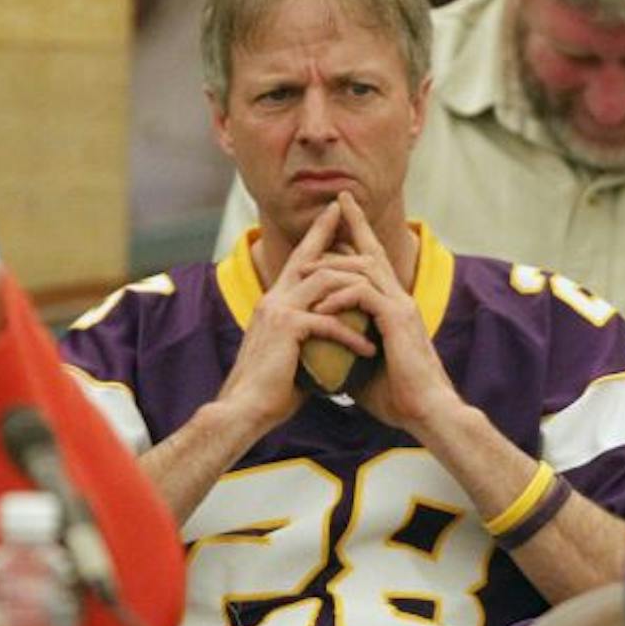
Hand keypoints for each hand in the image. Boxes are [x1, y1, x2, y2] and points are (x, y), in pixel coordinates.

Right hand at [217, 206, 376, 436]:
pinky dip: (352, 335)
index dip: (315, 236)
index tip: (333, 214)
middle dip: (330, 234)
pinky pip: (328, 322)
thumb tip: (331, 345)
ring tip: (380, 293)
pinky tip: (370, 350)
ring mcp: (278, 310)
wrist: (244, 410)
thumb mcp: (291, 356)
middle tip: (351, 214)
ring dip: (354, 288)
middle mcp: (273, 299)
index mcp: (273, 303)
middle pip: (307, 257)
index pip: (296, 261)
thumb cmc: (268, 392)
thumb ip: (310, 340)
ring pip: (321, 280)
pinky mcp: (287, 328)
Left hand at [303, 194, 463, 438]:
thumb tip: (321, 350)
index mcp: (394, 306)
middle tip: (336, 202)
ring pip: (364, 268)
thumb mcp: (361, 365)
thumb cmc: (397, 396)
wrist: (426, 412)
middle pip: (373, 251)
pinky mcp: (397, 320)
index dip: (360, 234)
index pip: (374, 262)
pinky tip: (321, 308)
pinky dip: (339, 297)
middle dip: (354, 224)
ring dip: (332, 267)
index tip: (343, 210)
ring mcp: (401, 307)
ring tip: (305, 274)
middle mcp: (400, 299)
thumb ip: (345, 347)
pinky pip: (364, 294)